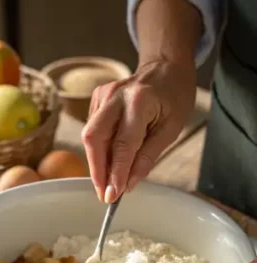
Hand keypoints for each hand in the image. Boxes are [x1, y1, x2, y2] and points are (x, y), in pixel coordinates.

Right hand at [81, 57, 194, 202]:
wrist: (165, 67)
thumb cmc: (174, 96)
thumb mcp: (171, 128)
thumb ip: (148, 156)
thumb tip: (129, 183)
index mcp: (139, 101)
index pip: (122, 144)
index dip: (115, 172)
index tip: (113, 195)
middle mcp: (115, 96)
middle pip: (93, 139)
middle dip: (96, 170)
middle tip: (103, 193)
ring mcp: (102, 95)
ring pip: (89, 136)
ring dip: (97, 162)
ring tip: (108, 181)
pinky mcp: (96, 98)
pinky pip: (92, 129)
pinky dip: (99, 148)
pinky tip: (110, 158)